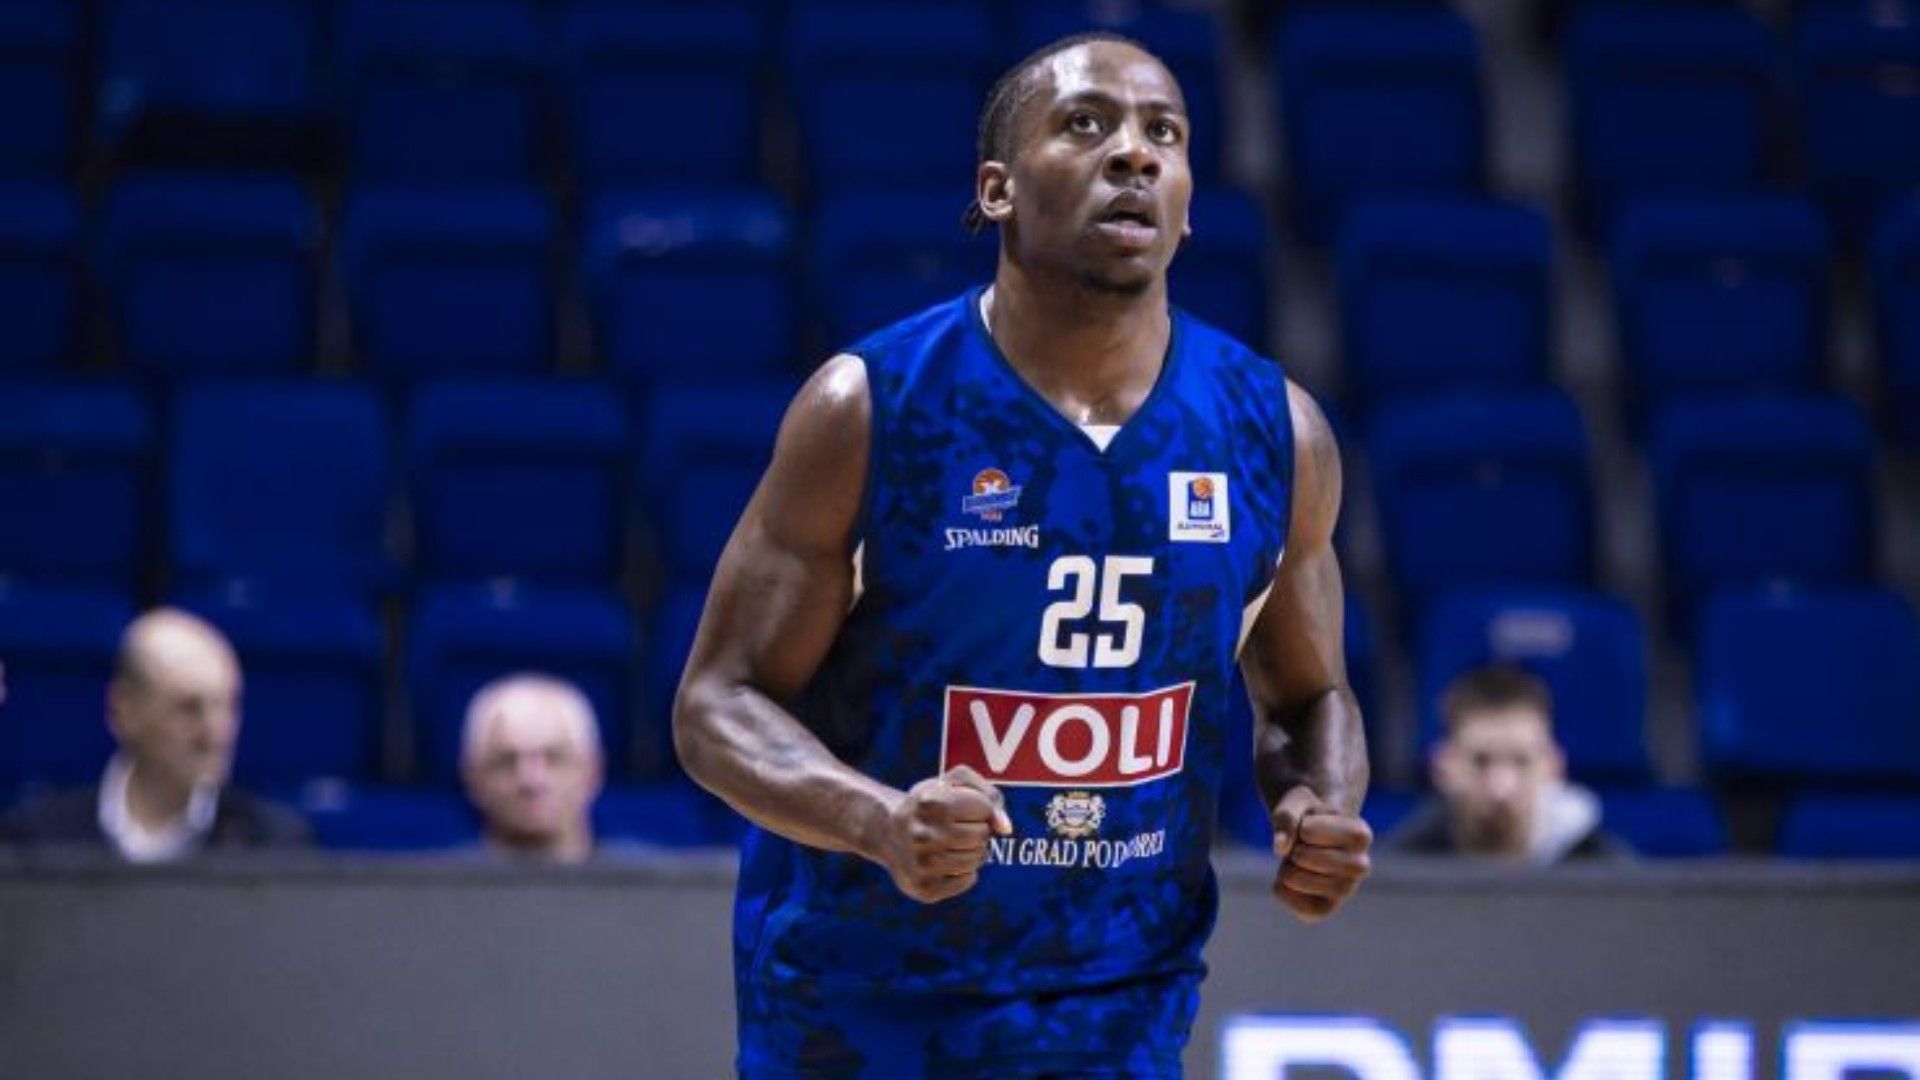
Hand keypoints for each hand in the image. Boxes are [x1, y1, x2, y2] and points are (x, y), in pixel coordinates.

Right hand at [874, 765, 1012, 903]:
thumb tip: (1006, 829)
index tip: (959, 807)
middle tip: (955, 827)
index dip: (978, 807)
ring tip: (951, 844)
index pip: (985, 808)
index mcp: (930, 801)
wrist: (889, 831)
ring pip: (977, 859)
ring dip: (973, 850)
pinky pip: (969, 880)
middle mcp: (922, 834)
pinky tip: (945, 862)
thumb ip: (989, 795)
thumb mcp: (954, 783)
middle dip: (977, 829)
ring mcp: (922, 864)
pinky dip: (965, 870)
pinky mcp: (924, 889)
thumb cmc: (931, 803)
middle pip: (982, 835)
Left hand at [1270, 785, 1371, 922]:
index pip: (1308, 832)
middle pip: (1302, 857)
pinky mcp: (1324, 909)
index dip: (1301, 826)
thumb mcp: (1296, 802)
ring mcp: (1345, 891)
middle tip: (1306, 847)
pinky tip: (1298, 878)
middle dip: (1294, 848)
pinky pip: (1284, 895)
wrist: (1311, 838)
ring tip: (1303, 863)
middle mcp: (1361, 866)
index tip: (1313, 827)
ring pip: (1293, 878)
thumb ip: (1287, 816)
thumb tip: (1280, 848)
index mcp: (1361, 835)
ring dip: (1287, 866)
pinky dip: (1280, 884)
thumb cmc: (1307, 817)